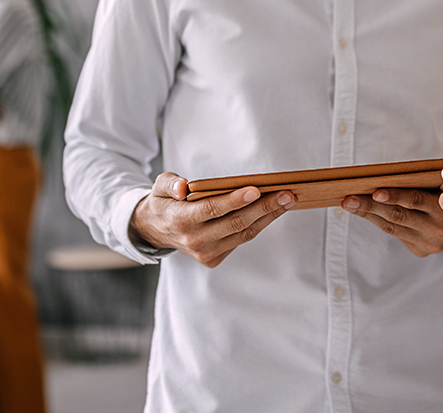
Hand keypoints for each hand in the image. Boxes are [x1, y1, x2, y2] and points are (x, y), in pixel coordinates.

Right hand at [130, 172, 295, 267]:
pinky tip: (272, 211)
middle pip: (236, 223)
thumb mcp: (160, 186)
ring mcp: (205, 253)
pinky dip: (258, 225)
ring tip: (287, 200)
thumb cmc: (164, 202)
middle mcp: (194, 240)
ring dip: (268, 217)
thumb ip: (170, 184)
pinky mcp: (214, 259)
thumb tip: (183, 187)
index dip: (235, 200)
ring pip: (243, 234)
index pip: (212, 209)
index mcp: (181, 220)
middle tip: (287, 194)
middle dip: (265, 208)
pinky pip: (241, 240)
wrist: (155, 230)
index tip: (256, 189)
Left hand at [342, 187, 442, 256]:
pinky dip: (378, 221)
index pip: (416, 200)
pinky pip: (395, 234)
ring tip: (349, 203)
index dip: (395, 196)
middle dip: (370, 206)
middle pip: (398, 216)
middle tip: (348, 199)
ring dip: (368, 214)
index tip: (374, 191)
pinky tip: (364, 212)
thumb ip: (426, 179)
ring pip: (393, 227)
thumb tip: (384, 175)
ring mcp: (430, 242)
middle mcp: (439, 228)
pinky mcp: (422, 250)